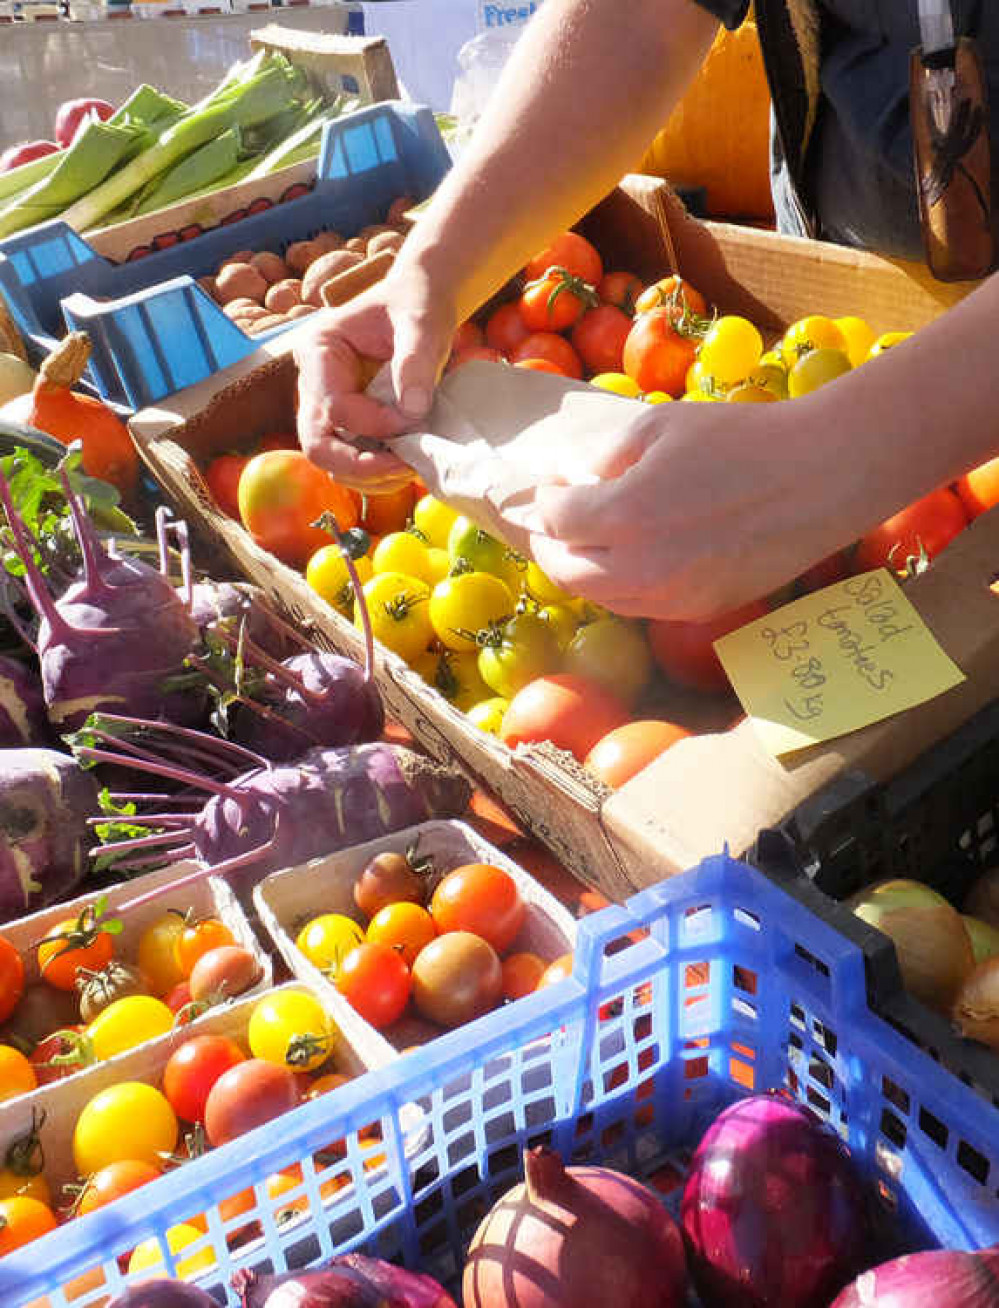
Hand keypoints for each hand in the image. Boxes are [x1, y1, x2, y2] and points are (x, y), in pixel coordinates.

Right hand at [294, 269, 455, 489]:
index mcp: (318, 350)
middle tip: (404, 467)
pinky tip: (405, 464)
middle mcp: (312, 383)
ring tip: (410, 465)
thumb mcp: (421, 323)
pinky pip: (350, 463)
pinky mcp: (346, 424)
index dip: (375, 423)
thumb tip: (413, 411)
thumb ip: (415, 362)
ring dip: (370, 475)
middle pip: (317, 444)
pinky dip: (376, 474)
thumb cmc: (416, 305)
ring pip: (331, 462)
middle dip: (360, 465)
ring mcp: (325, 407)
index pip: (333, 408)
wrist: (420, 305)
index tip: (415, 416)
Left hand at [528, 384, 906, 620]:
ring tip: (586, 542)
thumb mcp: (658, 426)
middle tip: (552, 524)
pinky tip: (629, 559)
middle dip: (549, 546)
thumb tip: (576, 483)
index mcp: (626, 515)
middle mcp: (641, 568)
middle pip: (565, 572)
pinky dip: (620, 587)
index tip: (553, 485)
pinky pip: (640, 607)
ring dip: (582, 570)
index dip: (545, 500)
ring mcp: (672, 598)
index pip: (555, 521)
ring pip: (600, 598)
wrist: (820, 477)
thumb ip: (605, 457)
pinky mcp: (700, 610)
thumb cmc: (740, 439)